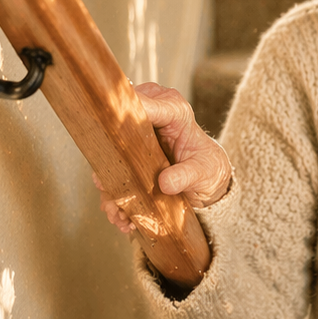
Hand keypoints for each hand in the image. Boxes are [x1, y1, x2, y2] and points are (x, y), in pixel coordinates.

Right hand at [92, 82, 231, 233]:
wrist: (205, 178)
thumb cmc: (208, 167)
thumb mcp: (204, 172)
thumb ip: (187, 175)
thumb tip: (165, 182)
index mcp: (173, 109)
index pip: (141, 104)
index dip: (122, 119)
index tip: (113, 146)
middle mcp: (149, 114)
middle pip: (115, 127)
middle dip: (111, 162)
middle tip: (113, 193)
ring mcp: (134, 132)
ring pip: (109, 152)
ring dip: (109, 184)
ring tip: (118, 212)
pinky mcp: (125, 151)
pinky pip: (111, 168)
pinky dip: (113, 193)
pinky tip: (121, 214)